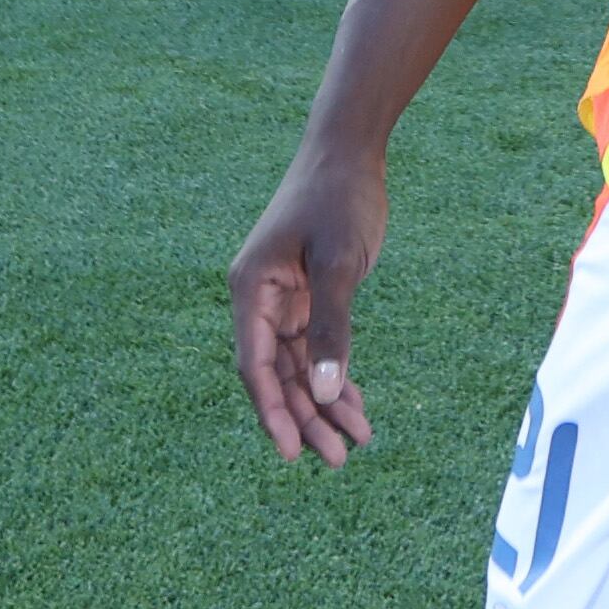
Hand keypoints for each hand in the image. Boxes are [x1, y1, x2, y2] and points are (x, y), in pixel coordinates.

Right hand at [228, 148, 384, 466]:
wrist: (350, 150)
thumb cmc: (340, 198)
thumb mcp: (341, 263)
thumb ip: (331, 328)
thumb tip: (322, 392)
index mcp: (252, 289)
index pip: (255, 366)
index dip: (272, 412)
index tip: (291, 453)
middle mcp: (260, 298)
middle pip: (277, 375)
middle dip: (305, 418)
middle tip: (339, 458)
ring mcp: (282, 298)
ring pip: (297, 367)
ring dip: (323, 403)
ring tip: (356, 441)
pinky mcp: (306, 295)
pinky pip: (313, 348)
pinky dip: (332, 375)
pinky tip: (355, 406)